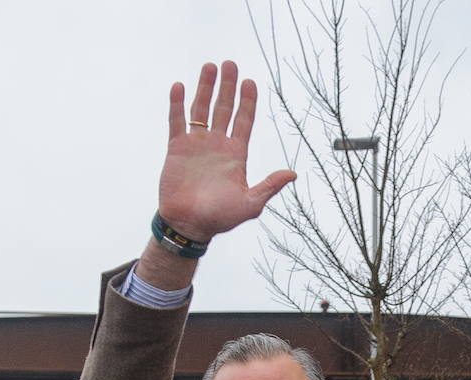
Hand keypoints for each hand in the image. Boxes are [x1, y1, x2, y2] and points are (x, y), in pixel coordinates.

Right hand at [158, 60, 295, 240]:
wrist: (189, 225)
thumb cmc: (220, 218)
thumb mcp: (250, 204)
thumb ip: (269, 186)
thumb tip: (293, 174)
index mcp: (237, 155)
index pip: (244, 121)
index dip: (248, 102)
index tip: (250, 82)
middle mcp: (218, 145)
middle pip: (225, 109)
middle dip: (228, 87)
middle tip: (230, 64)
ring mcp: (197, 144)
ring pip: (202, 109)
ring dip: (205, 88)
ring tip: (209, 67)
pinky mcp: (177, 148)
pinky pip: (177, 121)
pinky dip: (177, 104)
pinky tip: (180, 86)